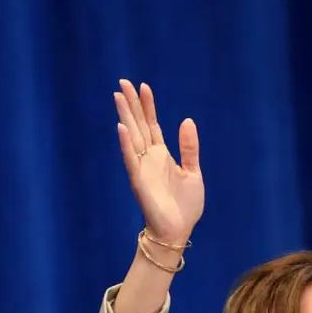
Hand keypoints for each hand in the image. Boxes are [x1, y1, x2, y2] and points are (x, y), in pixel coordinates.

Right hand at [113, 79, 203, 244]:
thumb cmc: (185, 205)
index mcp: (162, 154)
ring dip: (125, 116)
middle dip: (131, 104)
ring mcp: (142, 168)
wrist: (178, 230)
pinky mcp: (138, 181)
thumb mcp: (193, 171)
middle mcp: (149, 158)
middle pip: (138, 124)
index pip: (152, 124)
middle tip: (122, 82)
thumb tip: (186, 120)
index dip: (147, 106)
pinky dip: (126, 144)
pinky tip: (122, 127)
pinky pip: (131, 159)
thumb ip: (189, 147)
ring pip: (132, 136)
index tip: (143, 86)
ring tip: (118, 96)